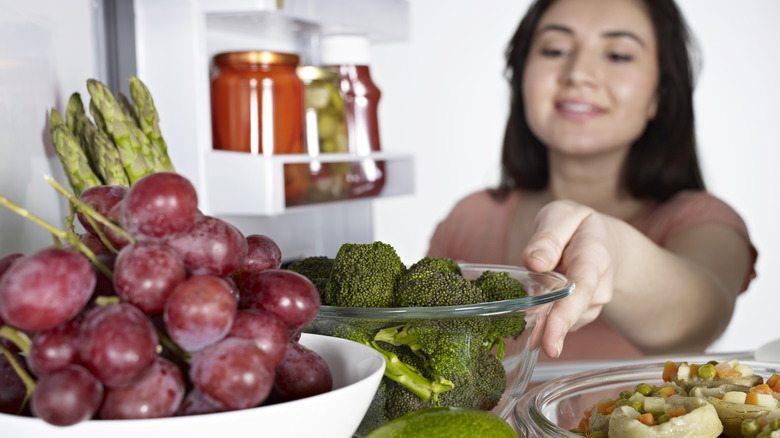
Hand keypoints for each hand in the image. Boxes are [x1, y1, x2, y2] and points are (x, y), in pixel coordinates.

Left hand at [522, 200, 617, 357]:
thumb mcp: (560, 217)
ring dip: (545, 322)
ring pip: (565, 320)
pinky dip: (545, 320)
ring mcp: (592, 303)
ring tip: (531, 305)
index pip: (582, 287)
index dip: (565, 314)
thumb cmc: (575, 226)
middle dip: (555, 332)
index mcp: (594, 255)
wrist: (600, 239)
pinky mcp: (581, 314)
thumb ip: (547, 238)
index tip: (551, 340)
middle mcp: (599, 284)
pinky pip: (560, 322)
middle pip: (576, 311)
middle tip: (537, 349)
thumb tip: (533, 263)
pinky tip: (537, 309)